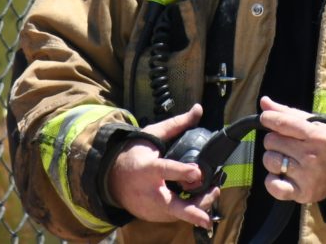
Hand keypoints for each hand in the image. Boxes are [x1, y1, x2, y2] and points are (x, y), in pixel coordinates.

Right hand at [106, 103, 218, 230]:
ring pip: (178, 213)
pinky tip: (201, 200)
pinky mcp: (153, 216)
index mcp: (148, 168)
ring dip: (198, 208)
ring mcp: (151, 207)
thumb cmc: (134, 155)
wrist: (112, 180)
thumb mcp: (152, 135)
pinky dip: (189, 210)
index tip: (197, 172)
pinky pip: (175, 216)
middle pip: (172, 205)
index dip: (181, 172)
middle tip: (208, 214)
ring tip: (213, 192)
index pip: (166, 170)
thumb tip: (198, 109)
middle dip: (192, 211)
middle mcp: (150, 192)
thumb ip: (176, 125)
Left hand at [259, 95, 325, 203]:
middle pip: (272, 141)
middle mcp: (311, 155)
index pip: (282, 123)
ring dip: (272, 159)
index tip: (265, 119)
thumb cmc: (325, 142)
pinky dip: (272, 181)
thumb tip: (263, 101)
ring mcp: (307, 176)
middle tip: (285, 143)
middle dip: (273, 140)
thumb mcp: (311, 123)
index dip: (268, 119)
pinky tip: (280, 176)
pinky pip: (274, 187)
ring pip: (270, 161)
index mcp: (315, 135)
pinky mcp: (303, 193)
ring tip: (284, 159)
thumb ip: (286, 112)